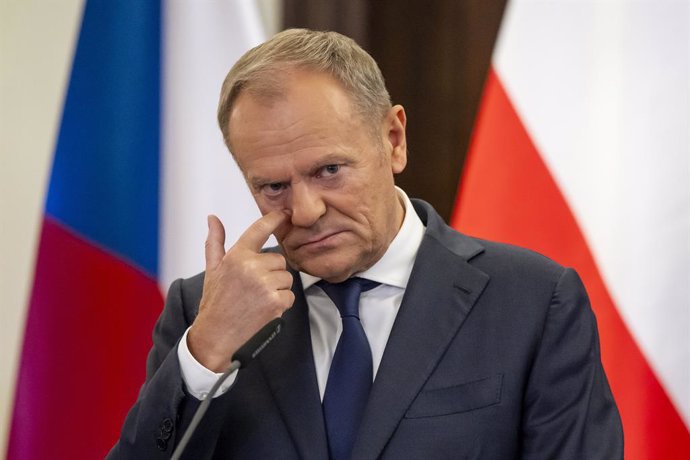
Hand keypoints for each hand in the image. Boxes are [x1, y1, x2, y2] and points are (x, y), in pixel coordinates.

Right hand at [187, 211, 293, 371]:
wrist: (216, 334)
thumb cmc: (215, 301)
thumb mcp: (213, 269)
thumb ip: (215, 241)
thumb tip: (213, 218)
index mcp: (237, 256)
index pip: (259, 230)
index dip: (274, 219)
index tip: (285, 213)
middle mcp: (251, 267)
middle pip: (279, 260)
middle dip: (271, 273)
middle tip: (253, 288)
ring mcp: (264, 284)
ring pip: (286, 278)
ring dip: (277, 288)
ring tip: (257, 299)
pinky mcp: (275, 302)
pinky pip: (289, 295)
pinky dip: (281, 303)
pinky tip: (264, 309)